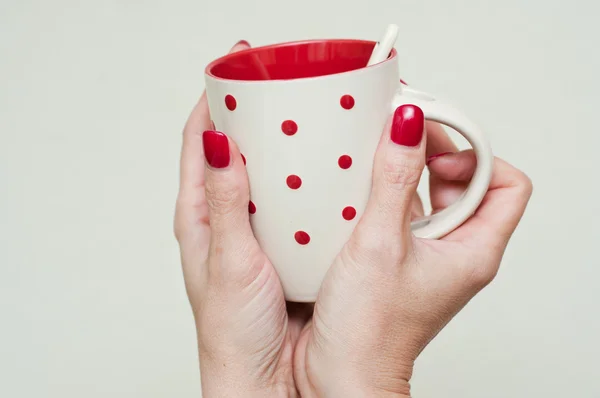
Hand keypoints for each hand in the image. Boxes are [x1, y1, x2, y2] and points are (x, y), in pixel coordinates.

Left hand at [174, 41, 309, 396]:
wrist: (264, 381)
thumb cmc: (232, 334)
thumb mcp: (227, 261)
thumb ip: (225, 202)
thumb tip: (219, 145)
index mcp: (200, 216)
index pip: (199, 140)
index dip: (214, 101)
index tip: (237, 71)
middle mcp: (227, 218)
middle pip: (236, 149)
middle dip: (256, 117)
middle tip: (283, 93)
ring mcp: (260, 231)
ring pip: (271, 174)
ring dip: (286, 148)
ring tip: (311, 124)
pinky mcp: (287, 245)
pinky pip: (298, 202)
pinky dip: (309, 182)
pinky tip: (329, 174)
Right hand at [293, 105, 532, 396]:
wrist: (339, 378)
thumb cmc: (368, 333)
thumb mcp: (379, 244)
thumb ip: (394, 180)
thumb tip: (408, 124)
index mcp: (473, 250)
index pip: (505, 183)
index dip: (475, 155)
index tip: (432, 140)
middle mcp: (456, 251)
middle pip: (467, 183)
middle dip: (437, 153)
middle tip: (400, 134)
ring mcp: (427, 256)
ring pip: (432, 196)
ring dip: (408, 171)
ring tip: (377, 156)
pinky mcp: (398, 259)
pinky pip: (403, 213)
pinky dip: (386, 193)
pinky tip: (358, 190)